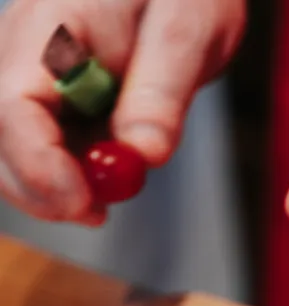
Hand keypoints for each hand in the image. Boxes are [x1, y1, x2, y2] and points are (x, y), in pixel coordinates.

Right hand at [0, 0, 244, 224]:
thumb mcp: (189, 31)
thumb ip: (163, 92)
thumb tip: (144, 154)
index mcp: (50, 28)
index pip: (15, 105)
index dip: (40, 164)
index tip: (82, 200)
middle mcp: (23, 53)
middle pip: (1, 138)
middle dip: (41, 188)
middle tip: (97, 213)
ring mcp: (31, 77)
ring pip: (14, 151)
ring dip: (53, 188)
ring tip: (108, 199)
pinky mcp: (51, 99)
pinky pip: (42, 148)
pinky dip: (67, 177)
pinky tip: (106, 182)